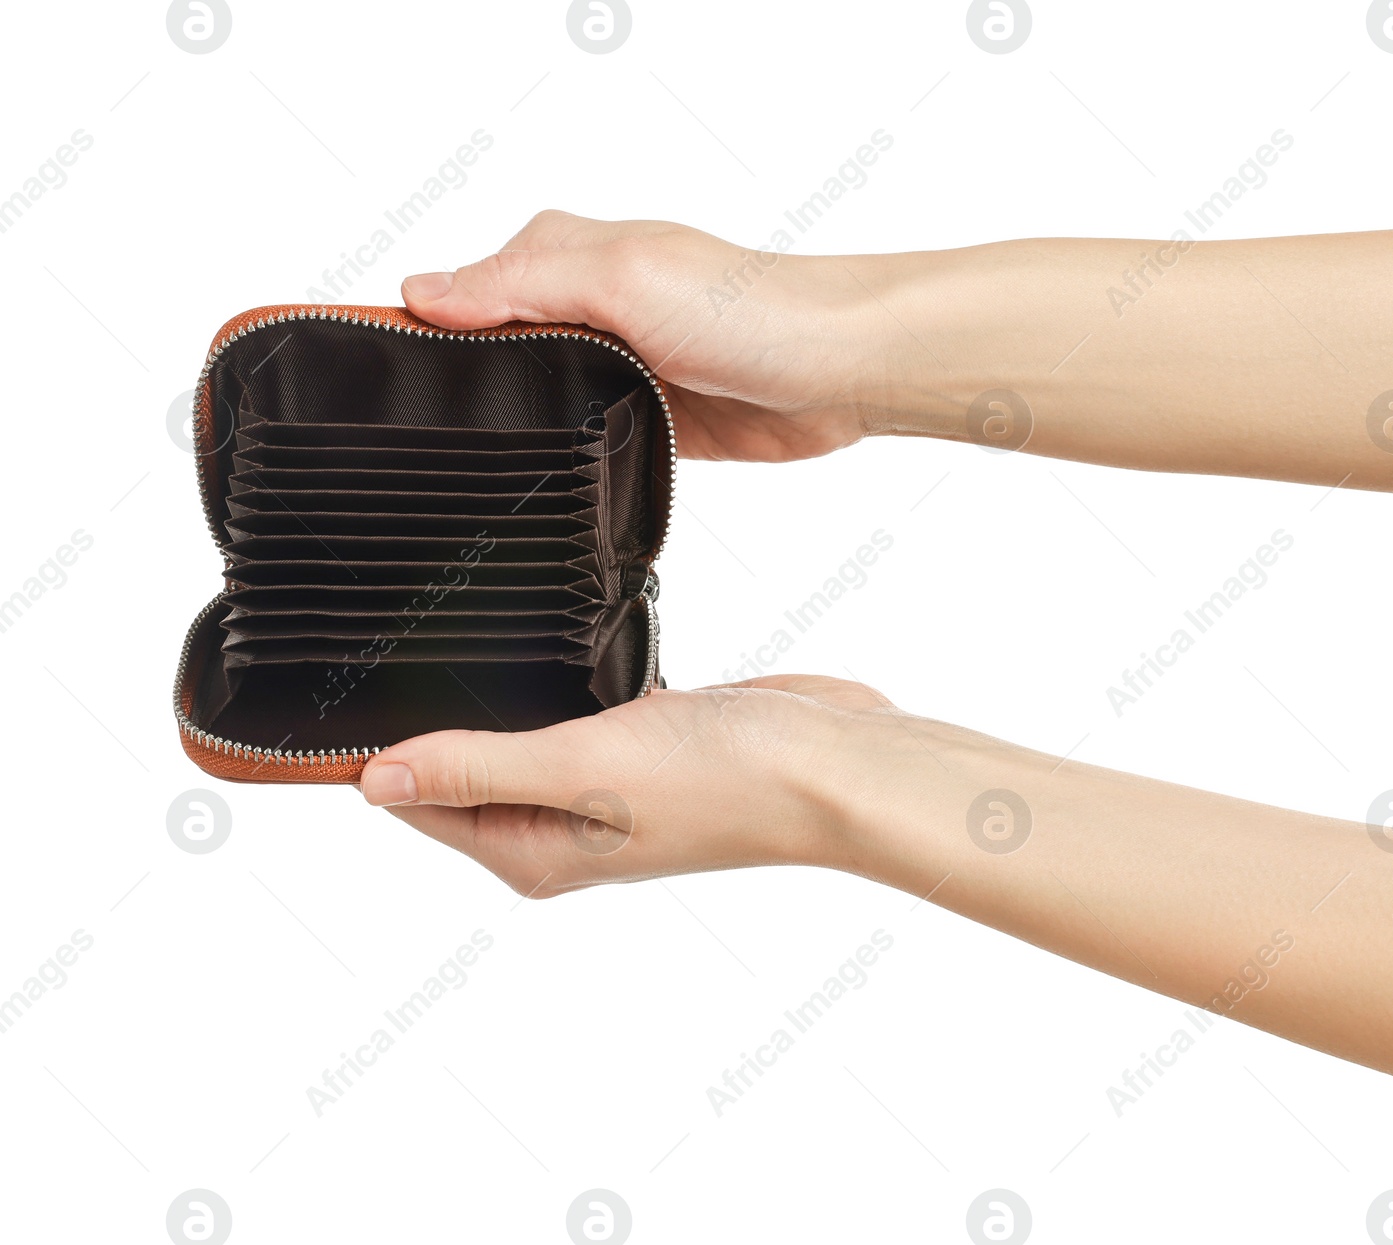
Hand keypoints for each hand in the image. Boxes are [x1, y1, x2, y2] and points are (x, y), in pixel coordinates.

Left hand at [359, 675, 905, 897]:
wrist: (830, 762)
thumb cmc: (724, 781)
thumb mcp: (581, 771)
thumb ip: (476, 769)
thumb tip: (372, 779)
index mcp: (532, 851)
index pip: (417, 802)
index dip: (376, 750)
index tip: (341, 686)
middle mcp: (561, 826)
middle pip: (460, 770)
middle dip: (431, 714)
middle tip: (394, 640)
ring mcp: (604, 785)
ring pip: (515, 736)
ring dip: (493, 696)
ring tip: (457, 635)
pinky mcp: (641, 743)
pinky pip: (569, 713)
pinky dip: (552, 684)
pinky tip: (544, 648)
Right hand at [400, 212, 887, 462]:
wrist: (837, 369)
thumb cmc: (746, 307)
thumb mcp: (617, 277)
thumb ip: (519, 285)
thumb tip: (423, 292)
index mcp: (565, 255)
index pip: (463, 286)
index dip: (420, 324)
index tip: (377, 369)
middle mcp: (585, 306)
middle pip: (491, 349)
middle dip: (463, 383)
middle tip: (425, 429)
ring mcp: (616, 366)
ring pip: (534, 398)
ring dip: (515, 422)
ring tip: (477, 458)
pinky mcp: (647, 419)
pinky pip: (581, 439)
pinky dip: (562, 454)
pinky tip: (540, 474)